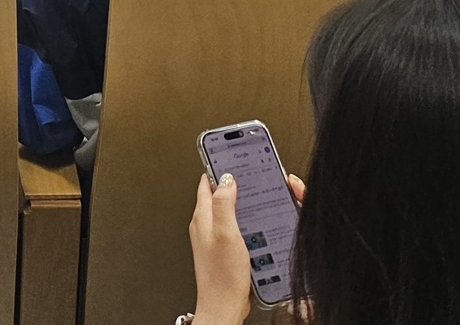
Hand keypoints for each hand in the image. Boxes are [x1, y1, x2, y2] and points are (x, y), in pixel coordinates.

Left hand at [186, 174, 252, 324]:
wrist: (224, 307)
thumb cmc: (222, 276)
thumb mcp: (225, 233)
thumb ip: (223, 204)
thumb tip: (225, 179)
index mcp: (203, 217)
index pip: (206, 182)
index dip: (217, 165)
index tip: (228, 152)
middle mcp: (206, 225)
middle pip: (217, 193)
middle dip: (231, 180)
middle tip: (246, 169)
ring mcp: (215, 238)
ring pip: (227, 209)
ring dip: (239, 200)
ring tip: (254, 192)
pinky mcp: (225, 249)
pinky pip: (234, 226)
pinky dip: (245, 219)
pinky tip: (257, 222)